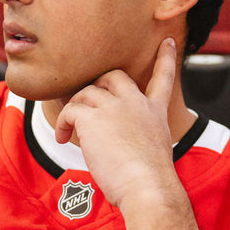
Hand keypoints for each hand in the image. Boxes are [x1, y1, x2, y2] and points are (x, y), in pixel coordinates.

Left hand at [54, 38, 180, 210]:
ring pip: (86, 93)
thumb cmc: (150, 181)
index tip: (167, 41)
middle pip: (113, 76)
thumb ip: (139, 137)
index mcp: (155, 113)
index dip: (165, 58)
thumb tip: (122, 146)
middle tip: (86, 106)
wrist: (148, 187)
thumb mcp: (154, 150)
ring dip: (74, 109)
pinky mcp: (93, 118)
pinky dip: (62, 124)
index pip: (163, 78)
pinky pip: (70, 110)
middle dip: (97, 85)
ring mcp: (115, 108)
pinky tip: (64, 138)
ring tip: (69, 131)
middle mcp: (136, 104)